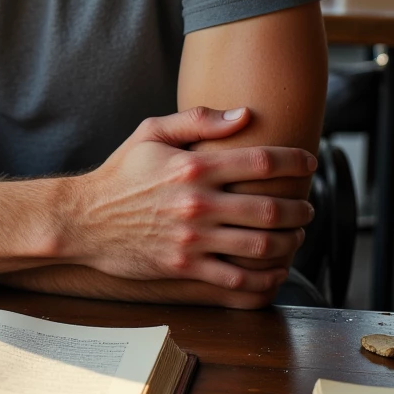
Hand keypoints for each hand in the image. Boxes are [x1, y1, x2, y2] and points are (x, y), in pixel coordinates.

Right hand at [68, 107, 315, 296]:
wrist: (84, 220)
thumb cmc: (120, 174)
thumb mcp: (150, 133)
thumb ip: (198, 119)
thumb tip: (245, 114)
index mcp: (194, 165)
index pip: (261, 161)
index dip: (295, 162)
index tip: (309, 163)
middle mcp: (198, 203)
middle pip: (270, 208)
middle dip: (300, 209)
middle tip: (308, 208)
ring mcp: (193, 239)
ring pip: (261, 246)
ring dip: (290, 242)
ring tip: (296, 236)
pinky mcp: (186, 268)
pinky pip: (238, 279)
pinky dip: (266, 277)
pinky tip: (275, 270)